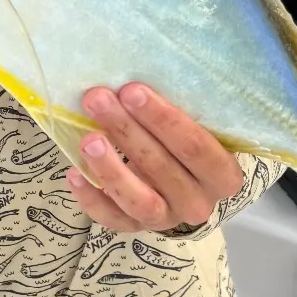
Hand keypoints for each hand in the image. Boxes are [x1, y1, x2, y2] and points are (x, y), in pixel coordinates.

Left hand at [65, 84, 243, 233]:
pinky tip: (74, 173)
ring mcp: (168, 219)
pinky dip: (93, 199)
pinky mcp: (137, 229)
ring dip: (111, 167)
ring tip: (87, 138)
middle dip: (127, 130)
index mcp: (222, 172)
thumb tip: (134, 67)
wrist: (182, 182)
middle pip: (163, 167)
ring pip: (141, 201)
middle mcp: (199, 201)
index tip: (131, 90)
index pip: (197, 147)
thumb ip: (178, 104)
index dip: (163, 119)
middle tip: (98, 98)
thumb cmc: (182, 139)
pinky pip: (114, 221)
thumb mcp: (192, 122)